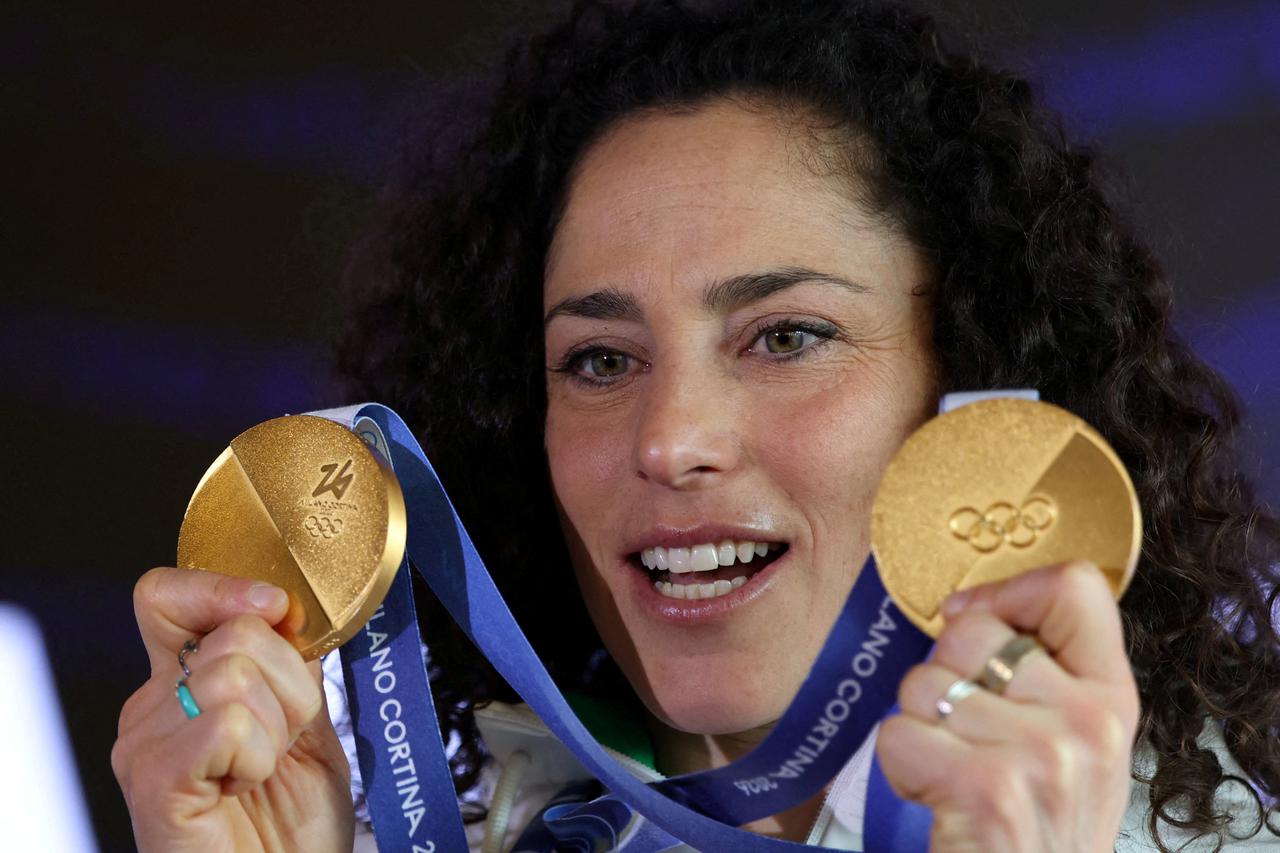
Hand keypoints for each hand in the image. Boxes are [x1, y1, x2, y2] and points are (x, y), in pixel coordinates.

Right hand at [112, 568, 354, 852]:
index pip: (168, 595)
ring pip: (237, 673)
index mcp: (180, 684)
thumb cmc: (292, 827)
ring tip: (262, 770)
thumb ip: (291, 665)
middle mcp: (151, 707)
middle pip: (235, 632)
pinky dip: (259, 755)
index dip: (225, 589)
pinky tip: (244, 787)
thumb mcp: (305, 725)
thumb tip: (287, 608)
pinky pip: (228, 723)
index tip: (277, 610)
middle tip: (281, 742)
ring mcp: (145, 745)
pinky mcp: (155, 782)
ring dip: (279, 727)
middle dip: (290, 685)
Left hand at [876, 561, 1139, 852]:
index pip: (1075, 588)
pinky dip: (902, 766)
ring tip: (955, 772)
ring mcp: (1042, 756)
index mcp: (1113, 700)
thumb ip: (1046, 673)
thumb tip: (967, 608)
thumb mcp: (1075, 745)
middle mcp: (1088, 722)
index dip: (1007, 594)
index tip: (978, 623)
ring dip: (920, 727)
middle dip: (945, 677)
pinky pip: (900, 733)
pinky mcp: (988, 789)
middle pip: (972, 630)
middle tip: (966, 736)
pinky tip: (938, 797)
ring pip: (924, 682)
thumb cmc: (1039, 827)